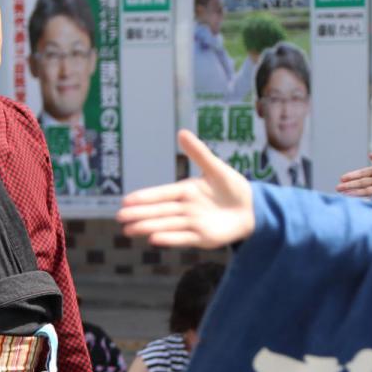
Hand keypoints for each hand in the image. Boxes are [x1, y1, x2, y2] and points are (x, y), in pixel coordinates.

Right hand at [117, 129, 254, 247]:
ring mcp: (192, 224)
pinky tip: (153, 240)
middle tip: (120, 218)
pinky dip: (169, 239)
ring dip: (148, 228)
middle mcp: (184, 208)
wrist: (251, 209)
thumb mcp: (216, 168)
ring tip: (128, 231)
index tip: (126, 201)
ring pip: (166, 225)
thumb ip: (199, 153)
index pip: (160, 194)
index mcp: (185, 191)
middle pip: (158, 212)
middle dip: (139, 215)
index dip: (144, 198)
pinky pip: (183, 238)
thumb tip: (181, 132)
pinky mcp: (202, 238)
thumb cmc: (233, 187)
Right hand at [337, 151, 371, 200]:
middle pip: (361, 184)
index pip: (362, 174)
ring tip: (345, 196)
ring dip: (356, 194)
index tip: (342, 178)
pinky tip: (363, 200)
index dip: (352, 176)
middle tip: (338, 188)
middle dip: (349, 186)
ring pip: (366, 191)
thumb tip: (370, 155)